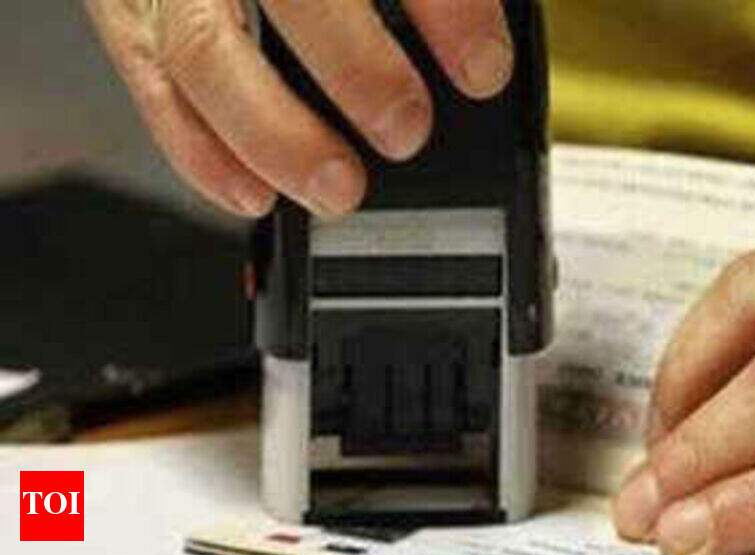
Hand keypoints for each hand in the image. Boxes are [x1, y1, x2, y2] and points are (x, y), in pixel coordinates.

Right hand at [84, 0, 513, 216]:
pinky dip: (203, 153)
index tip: (484, 68)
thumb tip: (477, 40)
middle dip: (353, 66)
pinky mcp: (127, 14)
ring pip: (204, 50)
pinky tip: (256, 193)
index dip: (445, 7)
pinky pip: (155, 86)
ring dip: (275, 133)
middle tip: (407, 128)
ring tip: (339, 186)